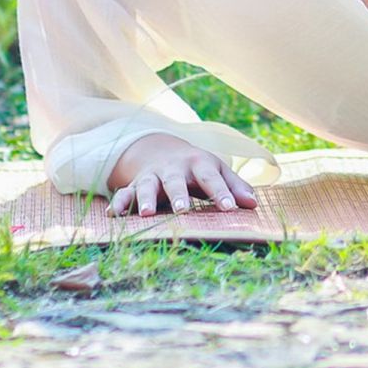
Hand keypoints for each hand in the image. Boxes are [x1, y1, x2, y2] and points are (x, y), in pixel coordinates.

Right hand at [106, 131, 257, 217]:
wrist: (162, 151)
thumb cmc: (197, 167)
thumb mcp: (218, 170)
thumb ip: (236, 186)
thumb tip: (254, 204)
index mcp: (198, 164)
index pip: (212, 178)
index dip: (222, 192)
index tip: (231, 208)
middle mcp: (173, 169)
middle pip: (175, 181)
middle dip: (178, 194)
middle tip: (183, 210)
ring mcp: (152, 177)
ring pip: (147, 186)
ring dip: (146, 198)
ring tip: (148, 214)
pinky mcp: (135, 185)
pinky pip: (124, 194)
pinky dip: (119, 203)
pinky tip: (114, 216)